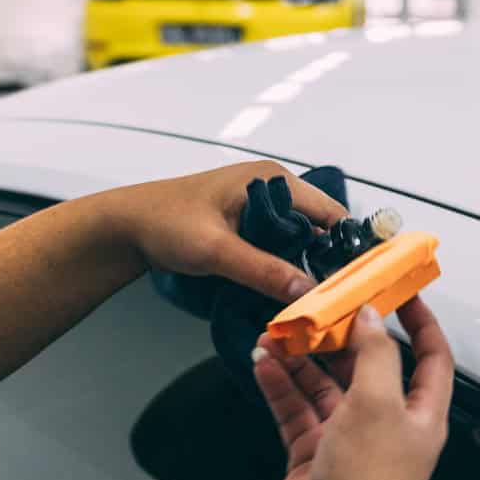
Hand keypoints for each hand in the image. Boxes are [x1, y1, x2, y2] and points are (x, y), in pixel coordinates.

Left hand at [113, 162, 346, 301]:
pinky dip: (285, 266)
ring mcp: (260, 207)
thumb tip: (306, 291)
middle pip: (318, 227)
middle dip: (325, 260)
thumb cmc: (166, 224)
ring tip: (313, 300)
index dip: (344, 245)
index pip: (328, 211)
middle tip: (332, 298)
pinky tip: (286, 290)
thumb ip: (263, 270)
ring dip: (304, 266)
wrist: (126, 227)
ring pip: (300, 239)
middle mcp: (273, 189)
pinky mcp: (248, 226)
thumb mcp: (216, 250)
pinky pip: (280, 246)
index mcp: (272, 180)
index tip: (352, 280)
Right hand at [252, 299, 454, 479]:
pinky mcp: (314, 455)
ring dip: (301, 359)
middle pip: (367, 366)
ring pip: (325, 386)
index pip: (431, 356)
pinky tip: (263, 365)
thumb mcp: (379, 405)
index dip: (420, 322)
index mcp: (420, 414)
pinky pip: (297, 410)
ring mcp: (349, 440)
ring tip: (275, 334)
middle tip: (316, 308)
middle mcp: (387, 424)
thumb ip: (375, 355)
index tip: (400, 291)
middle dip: (341, 337)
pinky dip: (280, 387)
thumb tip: (372, 318)